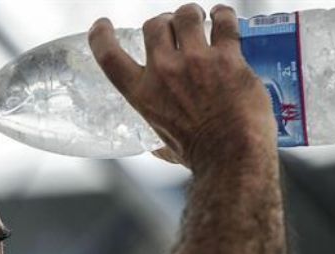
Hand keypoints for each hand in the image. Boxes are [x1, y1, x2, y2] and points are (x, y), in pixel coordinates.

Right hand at [89, 3, 275, 171]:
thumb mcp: (165, 146)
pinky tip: (222, 17)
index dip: (102, 36)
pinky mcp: (228, 58)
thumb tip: (156, 148)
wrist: (232, 158)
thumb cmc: (201, 156)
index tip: (102, 26)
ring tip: (202, 18)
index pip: (110, 56)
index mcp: (144, 94)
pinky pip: (224, 22)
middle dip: (164, 22)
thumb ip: (158, 140)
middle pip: (154, 25)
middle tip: (176, 27)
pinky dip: (223, 15)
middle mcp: (165, 72)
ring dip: (192, 14)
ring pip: (187, 16)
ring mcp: (197, 61)